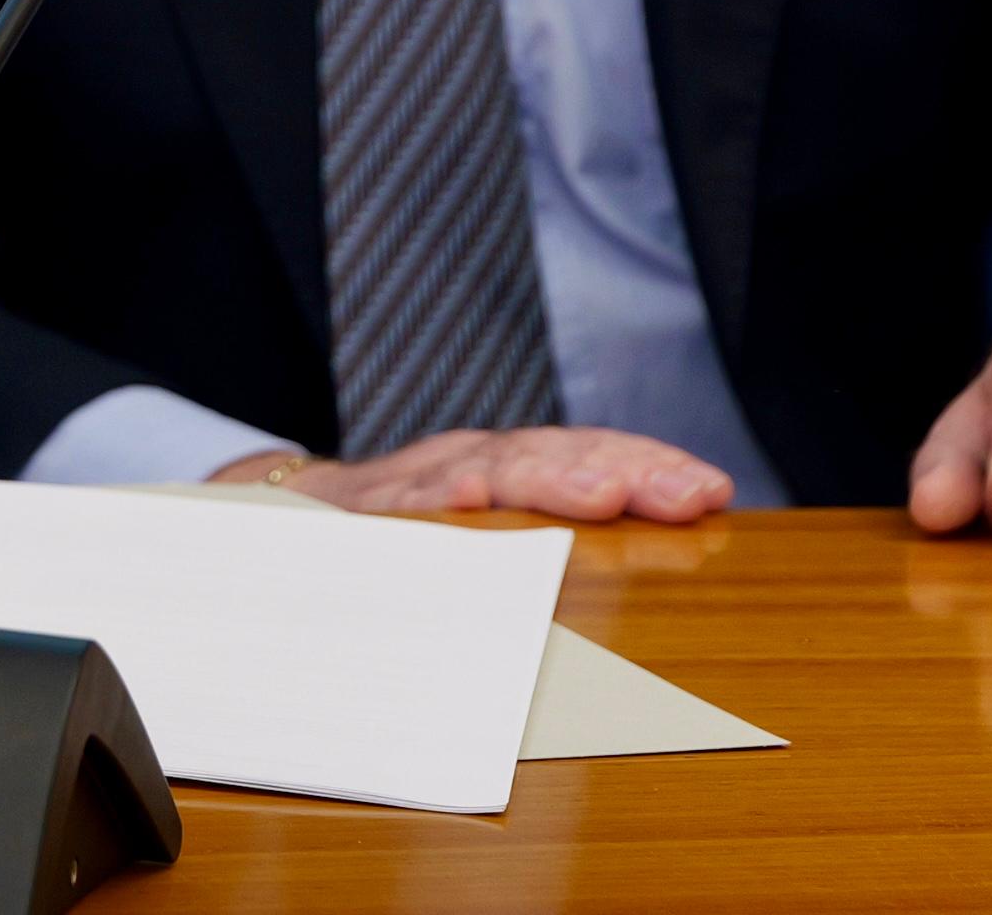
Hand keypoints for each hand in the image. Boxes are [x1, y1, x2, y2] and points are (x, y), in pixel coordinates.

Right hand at [217, 426, 733, 522]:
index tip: (709, 489)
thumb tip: (670, 534)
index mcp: (505, 471)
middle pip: (551, 454)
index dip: (647, 466)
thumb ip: (556, 537)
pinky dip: (434, 497)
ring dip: (549, 478)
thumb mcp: (485, 531)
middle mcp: (467, 463)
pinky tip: (468, 499)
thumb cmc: (404, 534)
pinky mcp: (361, 509)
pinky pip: (401, 503)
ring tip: (605, 492)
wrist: (282, 515)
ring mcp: (414, 481)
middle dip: (623, 469)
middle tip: (682, 493)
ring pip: (488, 468)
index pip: (587, 455)